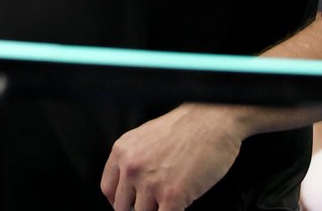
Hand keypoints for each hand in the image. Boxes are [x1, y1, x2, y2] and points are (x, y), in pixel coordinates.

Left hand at [101, 104, 243, 210]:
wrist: (212, 121)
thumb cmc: (187, 128)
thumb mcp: (145, 137)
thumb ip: (135, 159)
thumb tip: (133, 183)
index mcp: (122, 151)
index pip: (108, 189)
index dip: (119, 202)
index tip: (129, 205)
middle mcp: (131, 167)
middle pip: (122, 207)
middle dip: (138, 210)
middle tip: (153, 207)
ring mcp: (150, 183)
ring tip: (169, 204)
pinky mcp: (171, 195)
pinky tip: (179, 208)